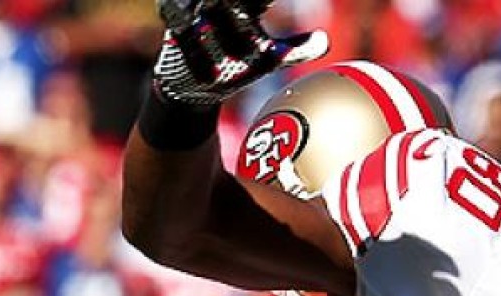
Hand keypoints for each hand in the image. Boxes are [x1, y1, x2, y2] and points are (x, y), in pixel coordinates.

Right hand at [153, 0, 328, 106]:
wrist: (199, 82)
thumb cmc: (237, 62)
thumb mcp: (270, 57)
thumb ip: (297, 49)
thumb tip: (325, 41)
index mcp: (247, 6)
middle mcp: (221, 2)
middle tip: (243, 0)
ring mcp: (197, 11)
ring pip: (203, 2)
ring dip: (212, 4)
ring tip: (212, 3)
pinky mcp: (175, 25)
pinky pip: (175, 15)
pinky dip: (182, 18)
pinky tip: (186, 22)